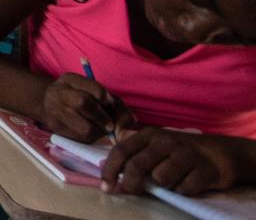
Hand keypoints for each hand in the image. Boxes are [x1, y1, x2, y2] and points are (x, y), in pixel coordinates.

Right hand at [40, 74, 133, 141]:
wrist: (48, 103)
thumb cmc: (81, 96)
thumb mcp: (97, 94)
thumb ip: (116, 105)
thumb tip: (131, 121)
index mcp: (70, 80)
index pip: (94, 88)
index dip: (106, 99)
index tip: (109, 103)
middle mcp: (58, 93)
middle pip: (83, 103)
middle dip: (102, 117)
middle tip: (109, 124)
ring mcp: (54, 111)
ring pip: (85, 127)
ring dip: (99, 130)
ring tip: (100, 127)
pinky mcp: (56, 128)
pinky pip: (81, 138)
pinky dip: (92, 137)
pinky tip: (91, 131)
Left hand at [103, 128, 237, 195]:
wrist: (221, 153)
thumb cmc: (181, 152)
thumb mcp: (155, 146)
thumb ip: (133, 155)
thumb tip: (106, 170)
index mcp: (149, 135)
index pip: (121, 151)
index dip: (110, 170)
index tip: (106, 187)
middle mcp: (166, 141)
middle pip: (137, 166)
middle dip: (131, 184)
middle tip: (133, 191)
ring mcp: (186, 154)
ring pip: (160, 179)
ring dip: (163, 186)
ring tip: (172, 180)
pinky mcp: (205, 170)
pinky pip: (184, 189)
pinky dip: (183, 191)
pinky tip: (189, 182)